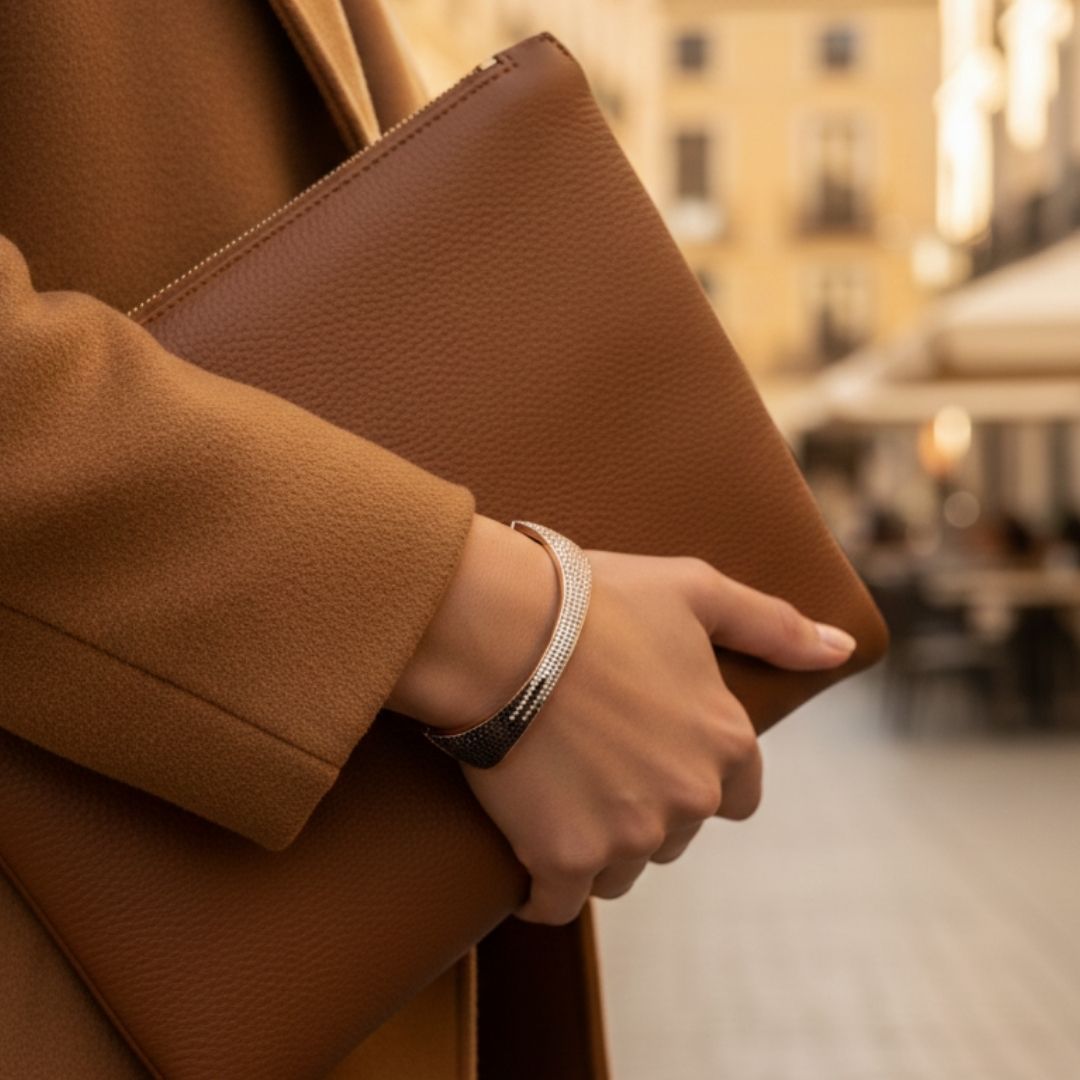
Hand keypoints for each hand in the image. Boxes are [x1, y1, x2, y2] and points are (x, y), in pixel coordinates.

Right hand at [386, 515, 855, 925]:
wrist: (506, 628)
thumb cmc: (598, 601)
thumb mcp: (696, 592)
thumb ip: (774, 626)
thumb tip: (842, 650)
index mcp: (726, 739)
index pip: (738, 797)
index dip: (697, 775)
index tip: (653, 752)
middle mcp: (690, 796)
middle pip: (675, 832)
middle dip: (642, 804)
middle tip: (592, 756)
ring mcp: (629, 833)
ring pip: (621, 869)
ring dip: (595, 845)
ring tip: (556, 792)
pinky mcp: (565, 858)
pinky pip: (559, 902)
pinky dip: (544, 888)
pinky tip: (528, 855)